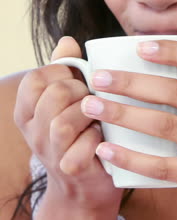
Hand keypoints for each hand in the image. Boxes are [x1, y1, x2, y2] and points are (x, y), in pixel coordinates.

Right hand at [14, 36, 122, 216]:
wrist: (84, 183)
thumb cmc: (79, 130)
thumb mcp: (67, 98)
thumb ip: (65, 69)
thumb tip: (67, 41)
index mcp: (27, 110)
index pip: (36, 78)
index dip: (62, 73)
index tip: (75, 81)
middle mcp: (32, 132)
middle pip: (55, 95)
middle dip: (81, 91)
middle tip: (91, 99)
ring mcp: (49, 153)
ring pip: (63, 122)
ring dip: (89, 115)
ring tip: (97, 118)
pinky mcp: (69, 170)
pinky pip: (81, 148)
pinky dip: (96, 140)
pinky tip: (101, 139)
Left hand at [81, 40, 176, 219]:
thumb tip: (151, 66)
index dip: (172, 49)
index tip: (140, 47)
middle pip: (175, 90)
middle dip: (131, 82)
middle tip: (99, 79)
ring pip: (164, 125)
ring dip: (123, 114)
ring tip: (93, 106)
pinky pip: (163, 166)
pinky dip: (131, 157)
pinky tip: (106, 150)